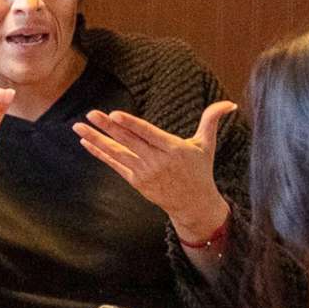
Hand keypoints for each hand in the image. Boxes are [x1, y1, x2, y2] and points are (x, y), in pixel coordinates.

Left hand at [73, 103, 232, 241]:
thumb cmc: (200, 170)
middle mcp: (157, 161)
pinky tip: (86, 142)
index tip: (114, 114)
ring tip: (79, 127)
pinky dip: (100, 153)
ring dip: (96, 139)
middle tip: (91, 114)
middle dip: (108, 127)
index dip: (131, 124)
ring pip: (117, 153)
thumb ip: (211, 120)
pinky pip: (114, 164)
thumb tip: (230, 103)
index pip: (148, 134)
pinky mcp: (136, 181)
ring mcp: (144, 173)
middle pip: (129, 142)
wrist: (193, 204)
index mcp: (173, 149)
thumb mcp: (207, 145)